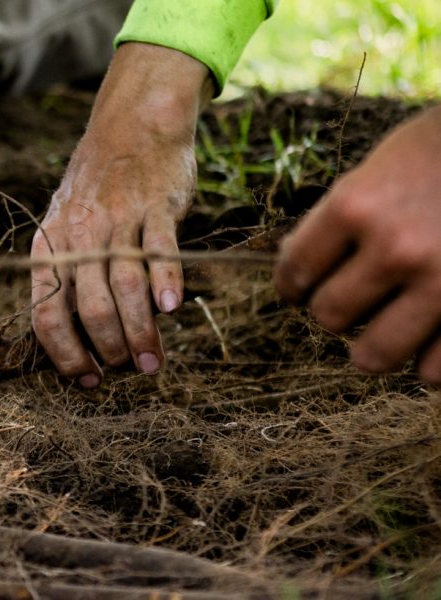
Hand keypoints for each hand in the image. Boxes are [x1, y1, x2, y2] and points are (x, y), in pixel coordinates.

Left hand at [31, 43, 212, 387]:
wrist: (132, 125)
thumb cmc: (99, 188)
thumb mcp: (66, 227)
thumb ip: (71, 274)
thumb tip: (83, 337)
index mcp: (49, 247)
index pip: (46, 312)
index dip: (64, 352)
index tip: (86, 379)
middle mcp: (78, 236)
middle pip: (89, 307)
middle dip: (110, 349)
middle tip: (131, 372)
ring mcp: (117, 220)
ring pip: (124, 287)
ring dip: (140, 332)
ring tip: (152, 362)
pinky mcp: (154, 206)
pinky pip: (159, 250)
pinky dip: (165, 281)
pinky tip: (172, 309)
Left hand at [274, 107, 440, 381]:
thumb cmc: (437, 153)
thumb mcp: (376, 171)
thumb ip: (338, 218)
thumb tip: (292, 262)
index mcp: (355, 206)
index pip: (295, 270)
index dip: (292, 286)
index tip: (299, 291)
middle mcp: (394, 247)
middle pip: (329, 315)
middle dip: (335, 310)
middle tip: (352, 302)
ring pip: (374, 353)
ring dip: (373, 347)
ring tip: (381, 336)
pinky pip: (433, 369)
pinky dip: (426, 364)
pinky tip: (428, 345)